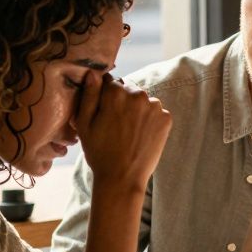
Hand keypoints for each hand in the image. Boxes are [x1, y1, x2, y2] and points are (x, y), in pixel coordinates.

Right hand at [75, 72, 170, 192]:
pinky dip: (150, 121)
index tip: (103, 111)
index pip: (110, 82)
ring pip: (143, 101)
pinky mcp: (166, 119)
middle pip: (129, 90)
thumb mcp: (84, 124)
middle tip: (116, 126)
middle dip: (122, 102)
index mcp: (115, 92)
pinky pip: (156, 113)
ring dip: (138, 110)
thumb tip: (93, 73)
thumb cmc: (99, 152)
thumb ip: (89, 95)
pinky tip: (141, 136)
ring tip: (129, 132)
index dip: (105, 96)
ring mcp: (155, 107)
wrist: (122, 178)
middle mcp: (138, 95)